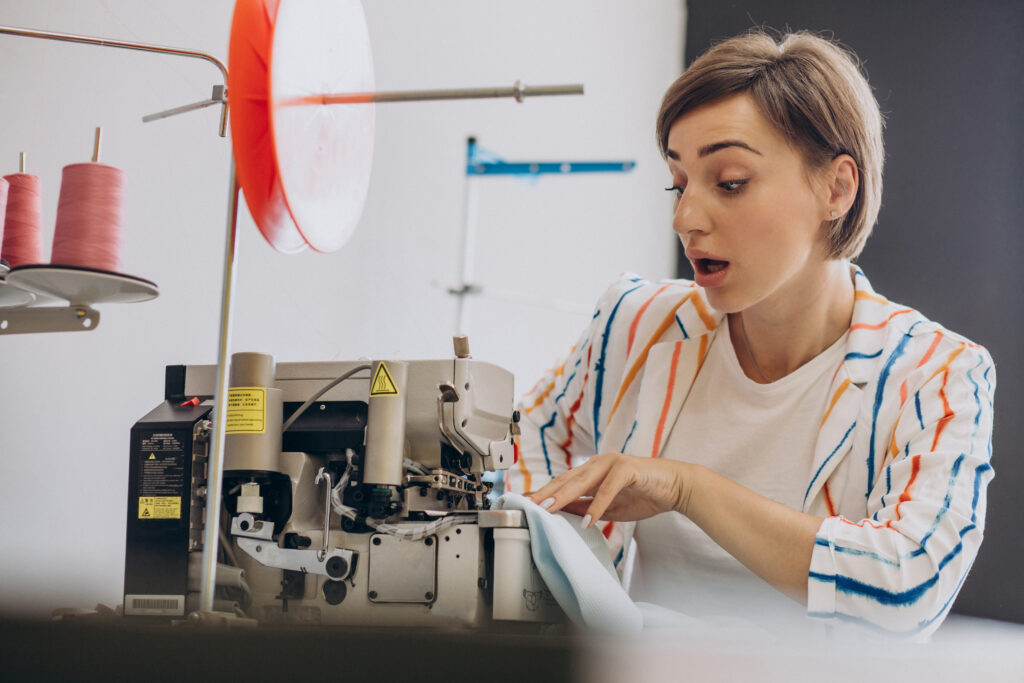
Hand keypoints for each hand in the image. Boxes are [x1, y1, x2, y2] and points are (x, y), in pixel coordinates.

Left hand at [527, 453, 691, 527]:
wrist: (676, 487)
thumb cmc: (644, 495)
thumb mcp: (609, 507)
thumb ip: (586, 508)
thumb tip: (561, 513)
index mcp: (592, 470)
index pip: (562, 482)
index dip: (545, 493)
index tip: (527, 505)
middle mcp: (598, 463)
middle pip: (567, 479)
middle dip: (547, 493)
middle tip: (529, 507)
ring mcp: (612, 463)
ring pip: (582, 481)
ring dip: (564, 496)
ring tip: (549, 509)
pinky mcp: (627, 469)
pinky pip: (608, 489)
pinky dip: (597, 505)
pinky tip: (588, 520)